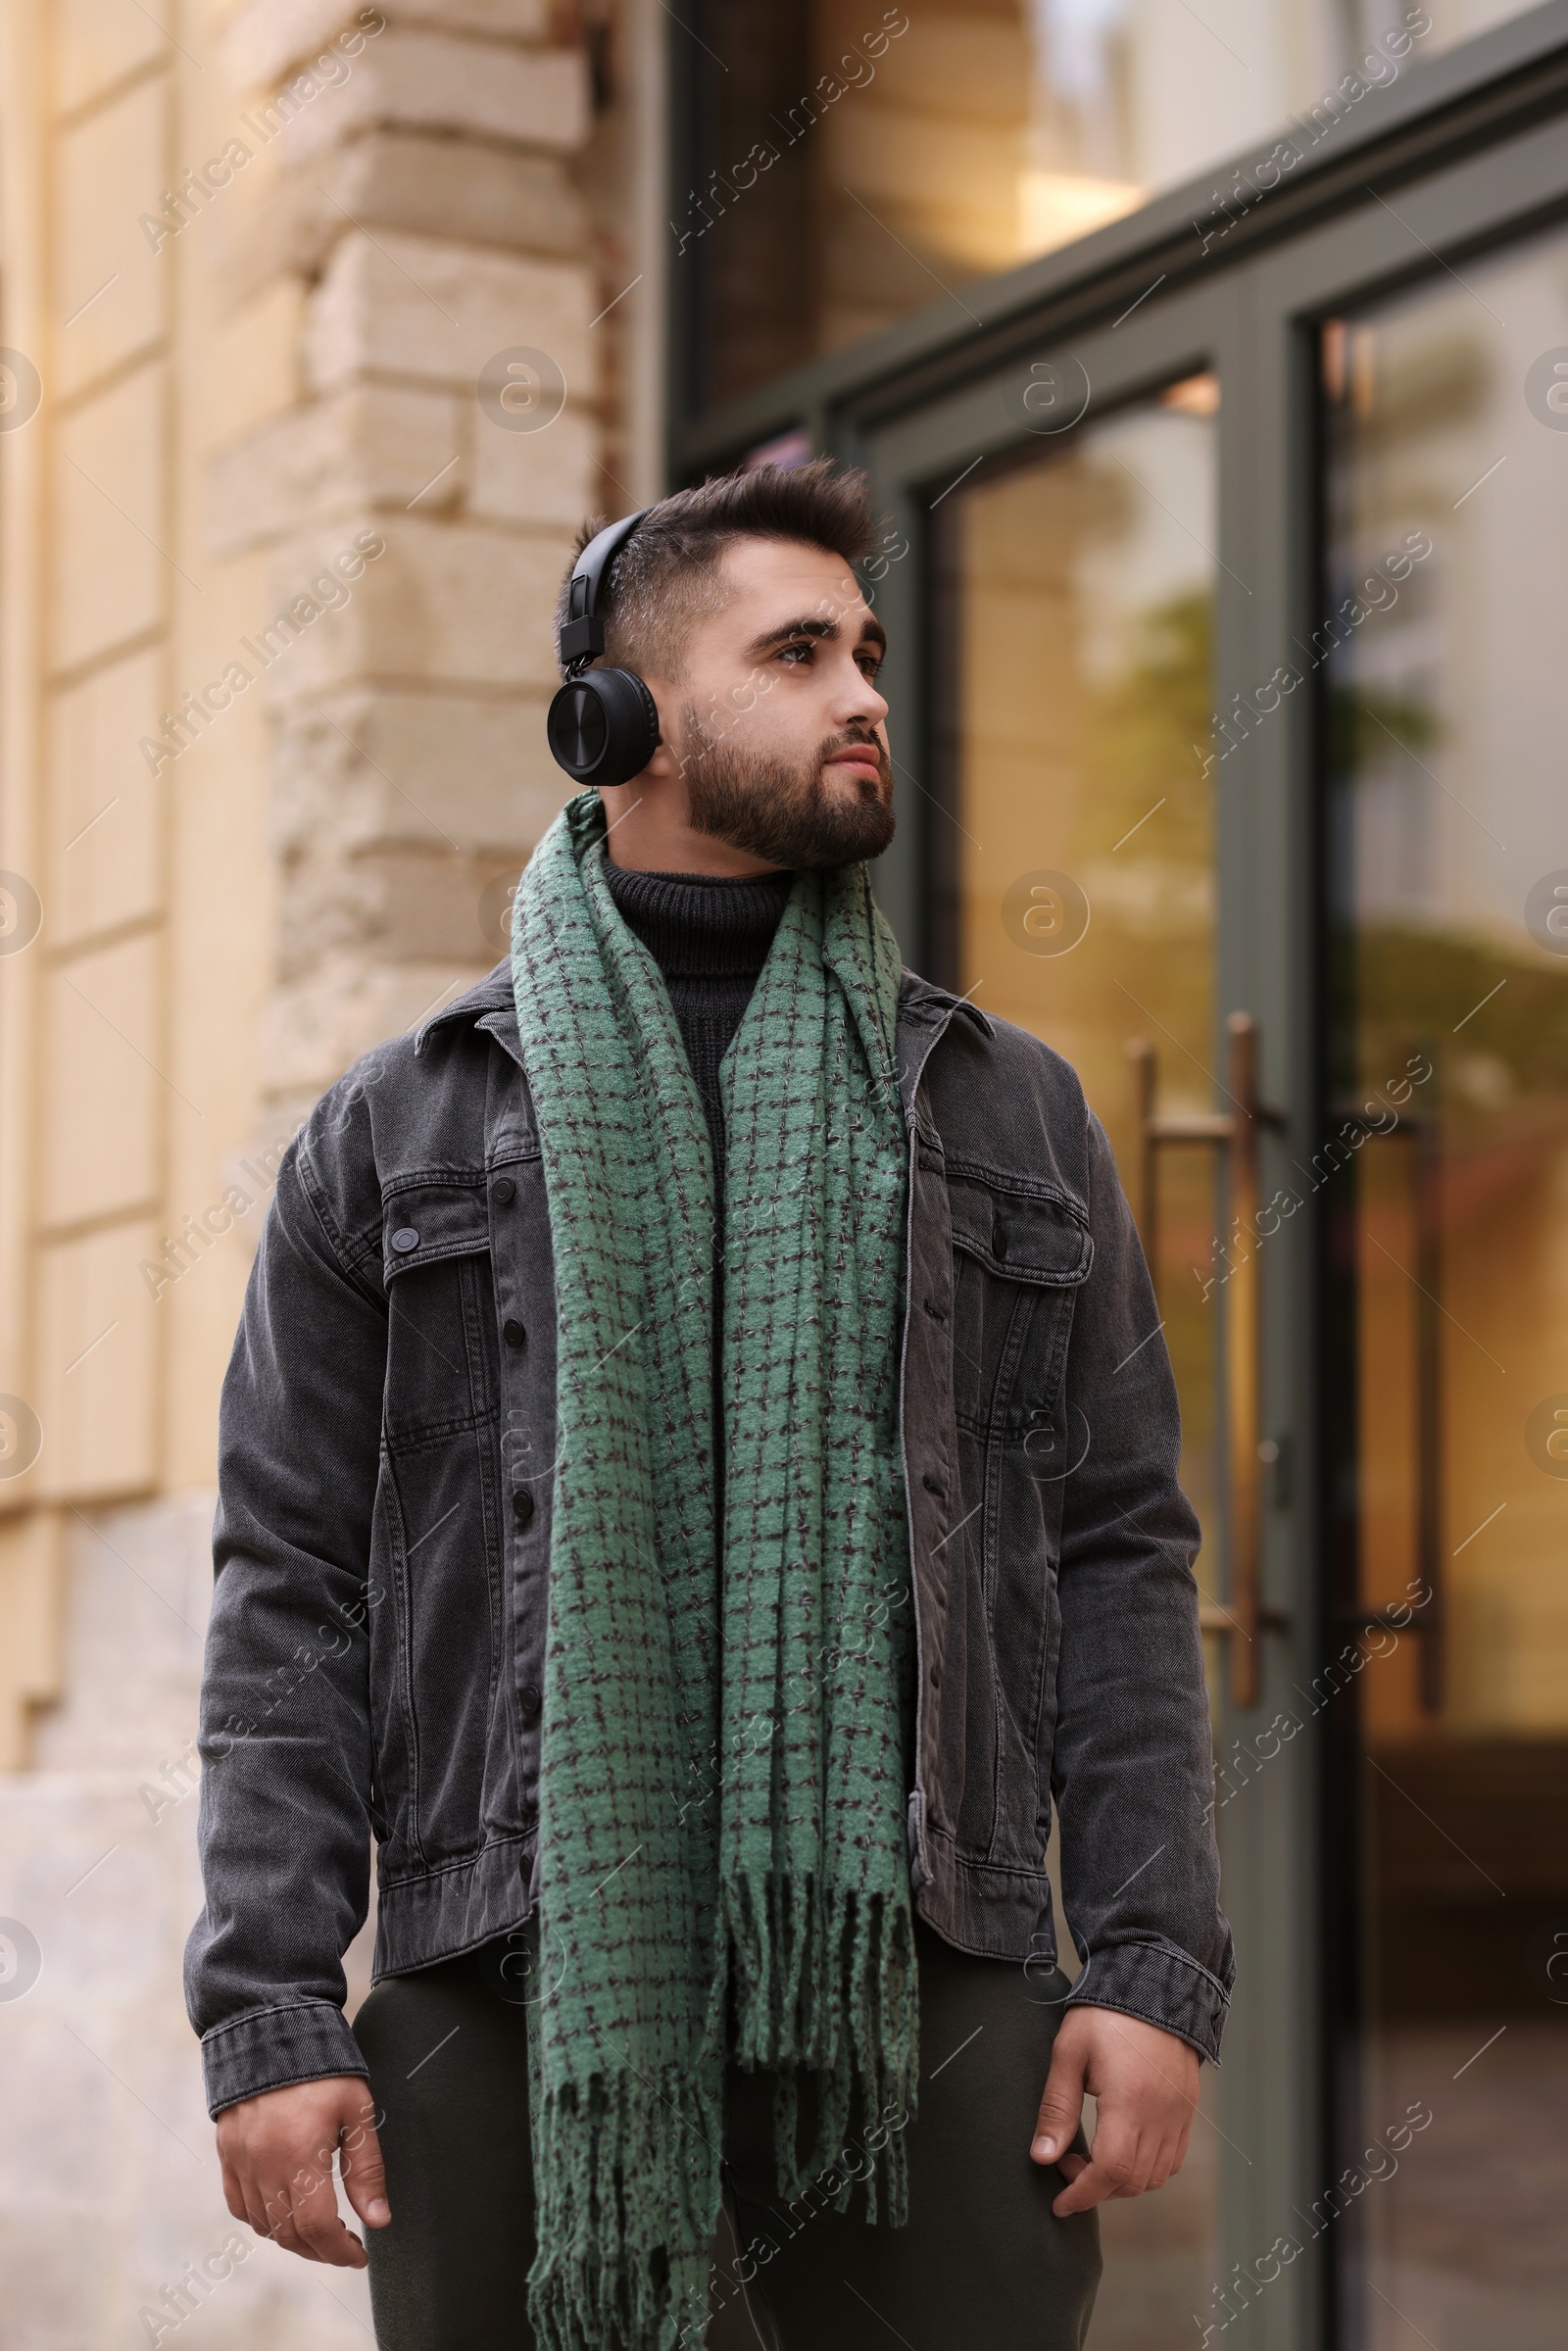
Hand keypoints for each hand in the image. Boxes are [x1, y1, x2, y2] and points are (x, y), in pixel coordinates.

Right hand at [217, 2076, 388, 2264]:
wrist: (271, 2026)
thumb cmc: (323, 2067)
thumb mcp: (356, 2111)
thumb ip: (366, 2169)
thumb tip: (379, 2221)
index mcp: (300, 2155)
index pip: (318, 2228)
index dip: (340, 2251)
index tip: (360, 2255)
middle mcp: (264, 2166)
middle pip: (290, 2234)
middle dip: (321, 2250)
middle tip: (345, 2246)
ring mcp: (240, 2162)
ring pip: (264, 2225)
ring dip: (293, 2238)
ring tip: (320, 2230)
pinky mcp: (226, 2153)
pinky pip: (239, 2206)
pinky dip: (262, 2220)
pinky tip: (283, 2213)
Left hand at [1030, 2006, 1198, 2216]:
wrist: (1154, 1984)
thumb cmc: (1106, 2015)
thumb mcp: (1069, 2053)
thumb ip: (1056, 2108)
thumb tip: (1043, 2157)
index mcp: (1129, 2101)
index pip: (1111, 2172)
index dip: (1082, 2195)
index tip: (1059, 2203)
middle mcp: (1161, 2115)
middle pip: (1133, 2183)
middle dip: (1096, 2188)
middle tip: (1067, 2163)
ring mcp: (1179, 2115)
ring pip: (1154, 2177)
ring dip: (1121, 2182)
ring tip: (1092, 2156)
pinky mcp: (1188, 2110)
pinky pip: (1172, 2160)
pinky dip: (1147, 2169)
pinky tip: (1122, 2149)